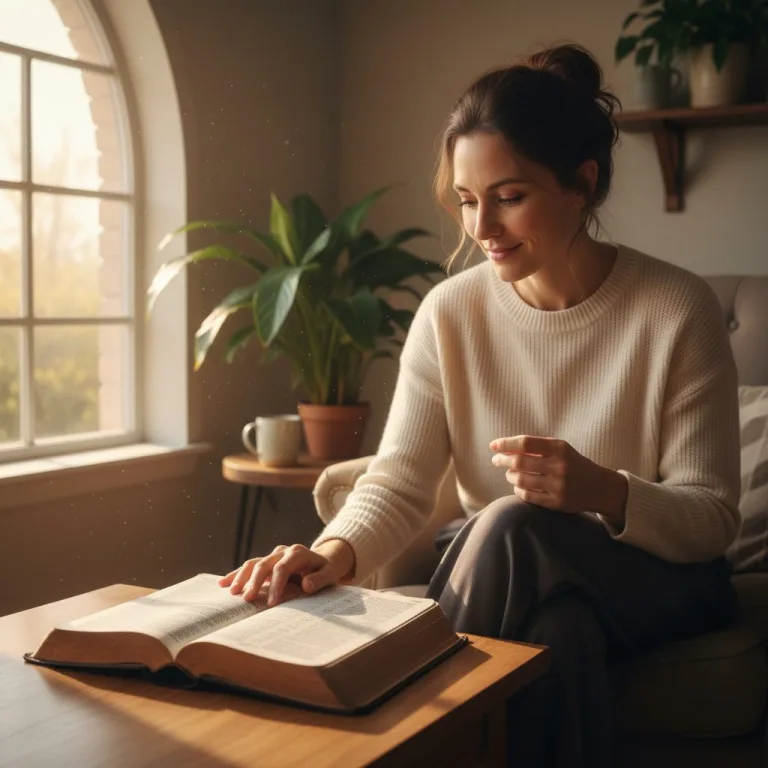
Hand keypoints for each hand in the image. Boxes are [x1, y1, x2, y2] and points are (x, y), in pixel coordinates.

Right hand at [218, 543, 344, 604]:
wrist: (323, 561)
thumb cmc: (327, 570)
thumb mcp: (331, 574)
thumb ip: (320, 579)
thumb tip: (307, 585)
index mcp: (298, 553)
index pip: (283, 568)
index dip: (276, 585)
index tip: (271, 603)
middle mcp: (283, 551)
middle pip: (264, 564)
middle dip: (255, 582)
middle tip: (247, 600)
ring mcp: (273, 555)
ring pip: (253, 563)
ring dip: (241, 577)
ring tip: (232, 592)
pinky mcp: (266, 562)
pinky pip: (249, 566)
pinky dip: (237, 574)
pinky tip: (223, 583)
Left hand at [490, 435, 625, 520]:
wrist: (600, 487)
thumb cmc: (573, 464)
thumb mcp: (561, 449)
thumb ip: (537, 447)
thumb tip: (504, 448)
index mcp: (560, 448)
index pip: (526, 443)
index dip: (506, 444)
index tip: (493, 445)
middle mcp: (559, 466)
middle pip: (519, 462)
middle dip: (502, 460)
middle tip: (496, 460)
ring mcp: (558, 486)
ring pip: (520, 480)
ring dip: (509, 475)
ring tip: (509, 473)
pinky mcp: (557, 503)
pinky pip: (527, 496)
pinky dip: (518, 489)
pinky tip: (519, 485)